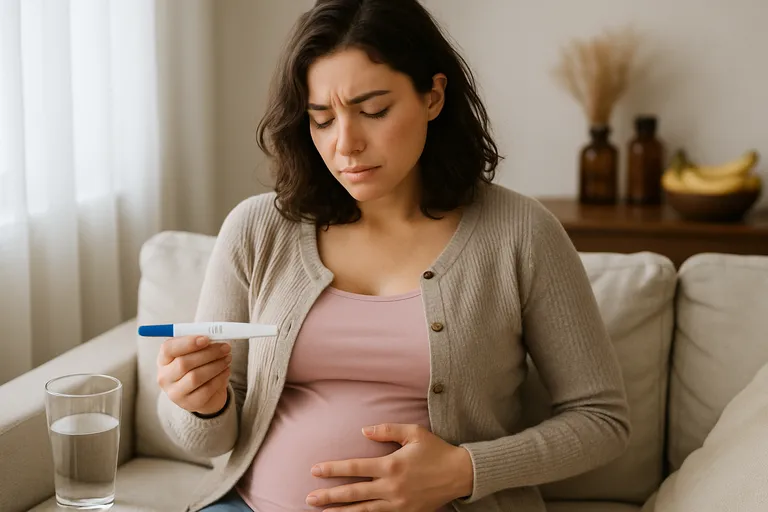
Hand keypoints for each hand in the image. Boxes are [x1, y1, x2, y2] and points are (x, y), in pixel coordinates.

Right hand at [156, 335, 231, 414]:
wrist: (204, 394)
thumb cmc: (199, 366)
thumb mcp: (197, 352)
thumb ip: (202, 342)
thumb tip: (216, 335)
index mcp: (164, 359)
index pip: (168, 348)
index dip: (188, 342)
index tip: (206, 339)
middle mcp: (165, 377)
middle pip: (184, 363)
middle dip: (208, 353)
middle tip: (226, 347)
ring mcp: (175, 393)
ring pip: (195, 377)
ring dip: (216, 365)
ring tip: (228, 358)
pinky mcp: (190, 404)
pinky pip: (206, 390)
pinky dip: (219, 378)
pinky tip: (226, 371)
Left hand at [306, 423, 473, 510]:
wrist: (460, 474)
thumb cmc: (436, 450)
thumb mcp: (414, 432)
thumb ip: (387, 429)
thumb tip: (363, 432)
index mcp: (392, 465)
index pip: (355, 468)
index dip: (333, 470)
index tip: (315, 470)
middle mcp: (392, 487)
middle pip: (354, 493)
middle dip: (329, 496)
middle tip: (310, 498)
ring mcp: (398, 503)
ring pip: (364, 511)